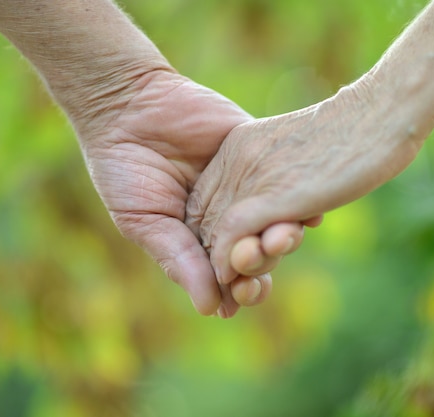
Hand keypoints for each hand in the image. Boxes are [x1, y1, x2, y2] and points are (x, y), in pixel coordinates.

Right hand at [76, 69, 303, 316]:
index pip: (228, 272)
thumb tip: (209, 309)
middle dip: (263, 263)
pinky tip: (308, 214)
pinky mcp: (257, 150)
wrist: (129, 106)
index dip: (239, 288)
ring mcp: (245, 184)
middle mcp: (227, 215)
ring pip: (275, 218)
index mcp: (199, 238)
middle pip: (257, 250)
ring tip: (284, 240)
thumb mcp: (144, 221)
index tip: (240, 298)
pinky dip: (301, 195)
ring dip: (285, 236)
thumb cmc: (125, 169)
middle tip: (258, 263)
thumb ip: (177, 260)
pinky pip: (286, 175)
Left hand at [186, 80, 426, 285]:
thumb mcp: (295, 151)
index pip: (205, 198)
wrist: (379, 114)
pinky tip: (231, 278)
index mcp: (237, 144)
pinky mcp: (274, 194)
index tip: (226, 257)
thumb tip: (273, 211)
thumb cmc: (349, 134)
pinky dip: (226, 260)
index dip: (211, 233)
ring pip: (218, 230)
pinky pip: (233, 233)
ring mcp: (253, 176)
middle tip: (227, 282)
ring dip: (224, 265)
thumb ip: (274, 174)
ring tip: (234, 286)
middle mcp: (236, 158)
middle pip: (207, 217)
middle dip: (214, 255)